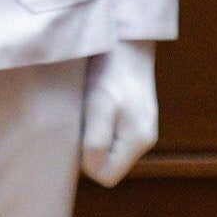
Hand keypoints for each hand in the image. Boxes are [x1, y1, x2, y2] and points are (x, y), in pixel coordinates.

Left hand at [80, 39, 158, 186]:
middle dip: (87, 151)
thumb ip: (96, 141)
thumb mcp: (100, 107)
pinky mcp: (131, 113)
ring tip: (82, 112)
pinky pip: (109, 132)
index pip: (106, 176)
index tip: (74, 138)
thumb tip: (91, 170)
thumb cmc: (112, 72)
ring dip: (90, 135)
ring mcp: (138, 126)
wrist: (126, 40)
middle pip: (107, 163)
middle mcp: (142, 139)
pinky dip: (95, 123)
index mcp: (138, 142)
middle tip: (74, 124)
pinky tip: (88, 105)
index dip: (86, 163)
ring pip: (106, 147)